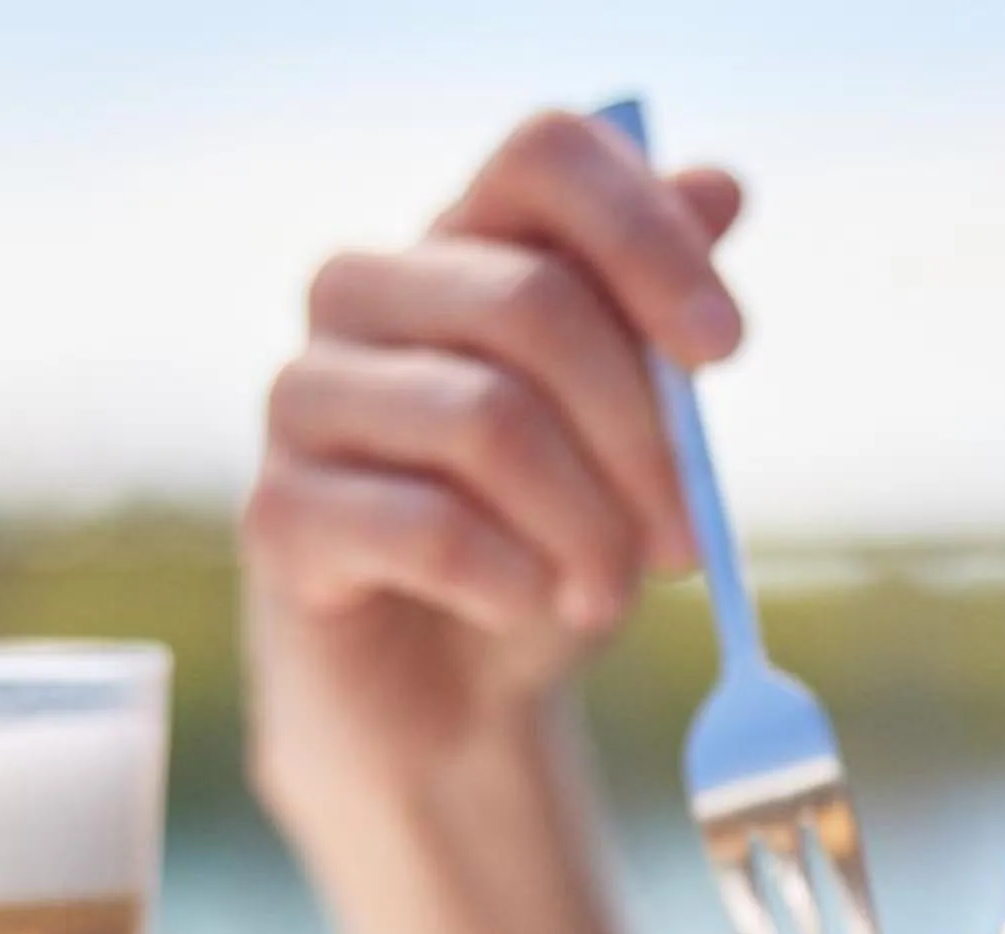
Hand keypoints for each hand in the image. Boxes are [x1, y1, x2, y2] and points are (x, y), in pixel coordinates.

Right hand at [243, 109, 744, 832]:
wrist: (443, 705)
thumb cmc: (540, 548)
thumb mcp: (625, 440)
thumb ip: (654, 320)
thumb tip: (717, 187)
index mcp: (459, 246)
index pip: (545, 158)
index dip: (647, 235)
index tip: (724, 349)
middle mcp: (365, 293)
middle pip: (532, 300)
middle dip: (640, 437)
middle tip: (686, 546)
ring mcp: (305, 396)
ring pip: (487, 419)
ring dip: (586, 526)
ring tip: (609, 595)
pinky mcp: (279, 512)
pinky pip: (426, 527)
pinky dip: (512, 578)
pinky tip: (532, 607)